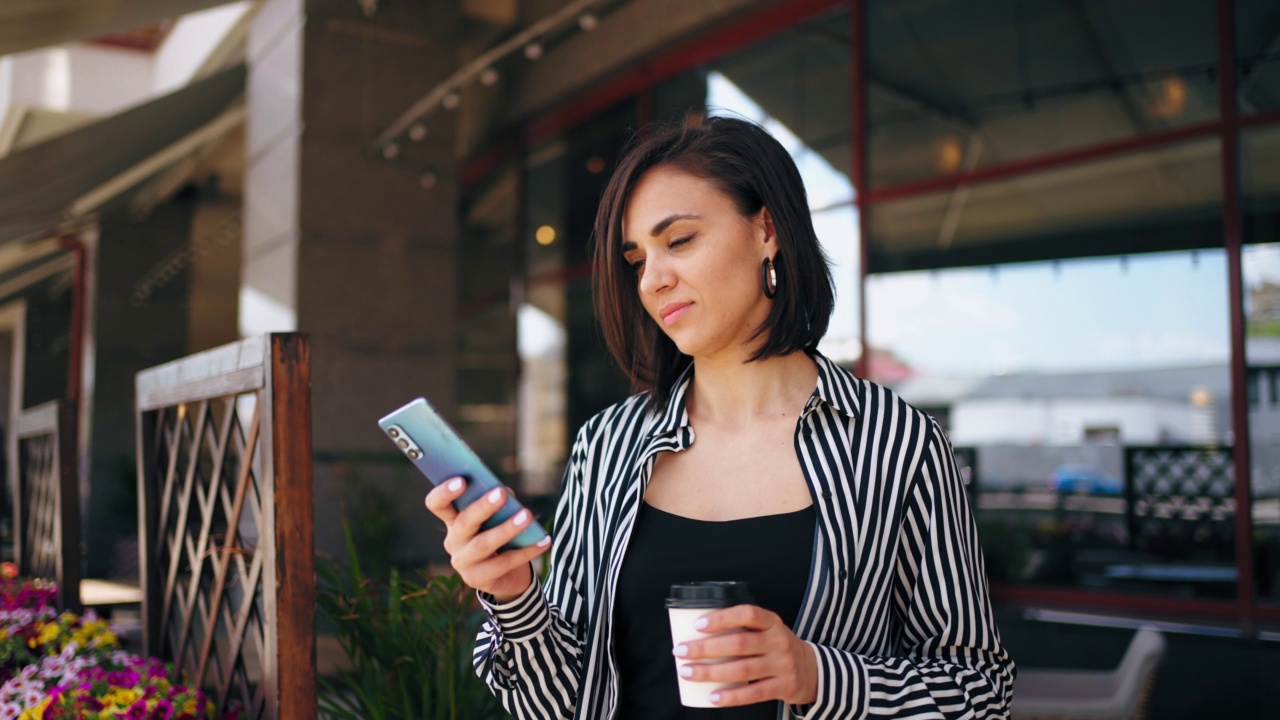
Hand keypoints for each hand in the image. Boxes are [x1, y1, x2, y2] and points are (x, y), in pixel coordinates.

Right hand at [424, 477, 550, 601]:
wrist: (505, 575)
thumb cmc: (498, 534)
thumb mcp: (495, 517)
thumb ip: (498, 501)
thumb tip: (505, 492)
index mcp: (452, 519)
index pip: (437, 504)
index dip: (444, 492)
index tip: (462, 480)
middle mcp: (453, 541)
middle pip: (463, 522)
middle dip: (483, 507)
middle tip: (501, 493)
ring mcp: (463, 562)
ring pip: (483, 544)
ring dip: (506, 529)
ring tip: (526, 515)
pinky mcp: (477, 579)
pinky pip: (503, 563)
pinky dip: (526, 551)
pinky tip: (543, 541)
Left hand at [673, 604, 817, 706]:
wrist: (813, 671)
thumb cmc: (777, 648)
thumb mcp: (768, 631)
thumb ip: (743, 630)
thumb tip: (697, 634)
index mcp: (772, 622)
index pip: (747, 614)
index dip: (722, 618)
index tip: (697, 624)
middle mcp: (778, 641)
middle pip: (738, 643)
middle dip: (705, 648)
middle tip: (681, 651)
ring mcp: (783, 665)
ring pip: (742, 669)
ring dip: (711, 672)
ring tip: (688, 672)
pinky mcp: (784, 686)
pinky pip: (753, 693)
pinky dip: (730, 696)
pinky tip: (711, 697)